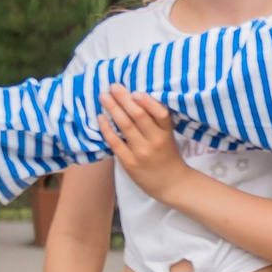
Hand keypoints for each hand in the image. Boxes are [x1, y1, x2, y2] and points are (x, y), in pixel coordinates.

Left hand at [97, 87, 197, 203]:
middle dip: (124, 98)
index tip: (135, 92)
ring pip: (125, 126)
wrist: (171, 185)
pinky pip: (115, 142)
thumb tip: (133, 99)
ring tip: (103, 96)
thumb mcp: (168, 137)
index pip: (160, 113)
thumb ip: (155, 121)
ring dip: (113, 108)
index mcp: (166, 133)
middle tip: (113, 87)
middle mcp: (155, 141)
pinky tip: (100, 117)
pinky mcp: (130, 163)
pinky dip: (107, 128)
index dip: (147, 101)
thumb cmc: (167, 156)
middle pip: (139, 115)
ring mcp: (142, 153)